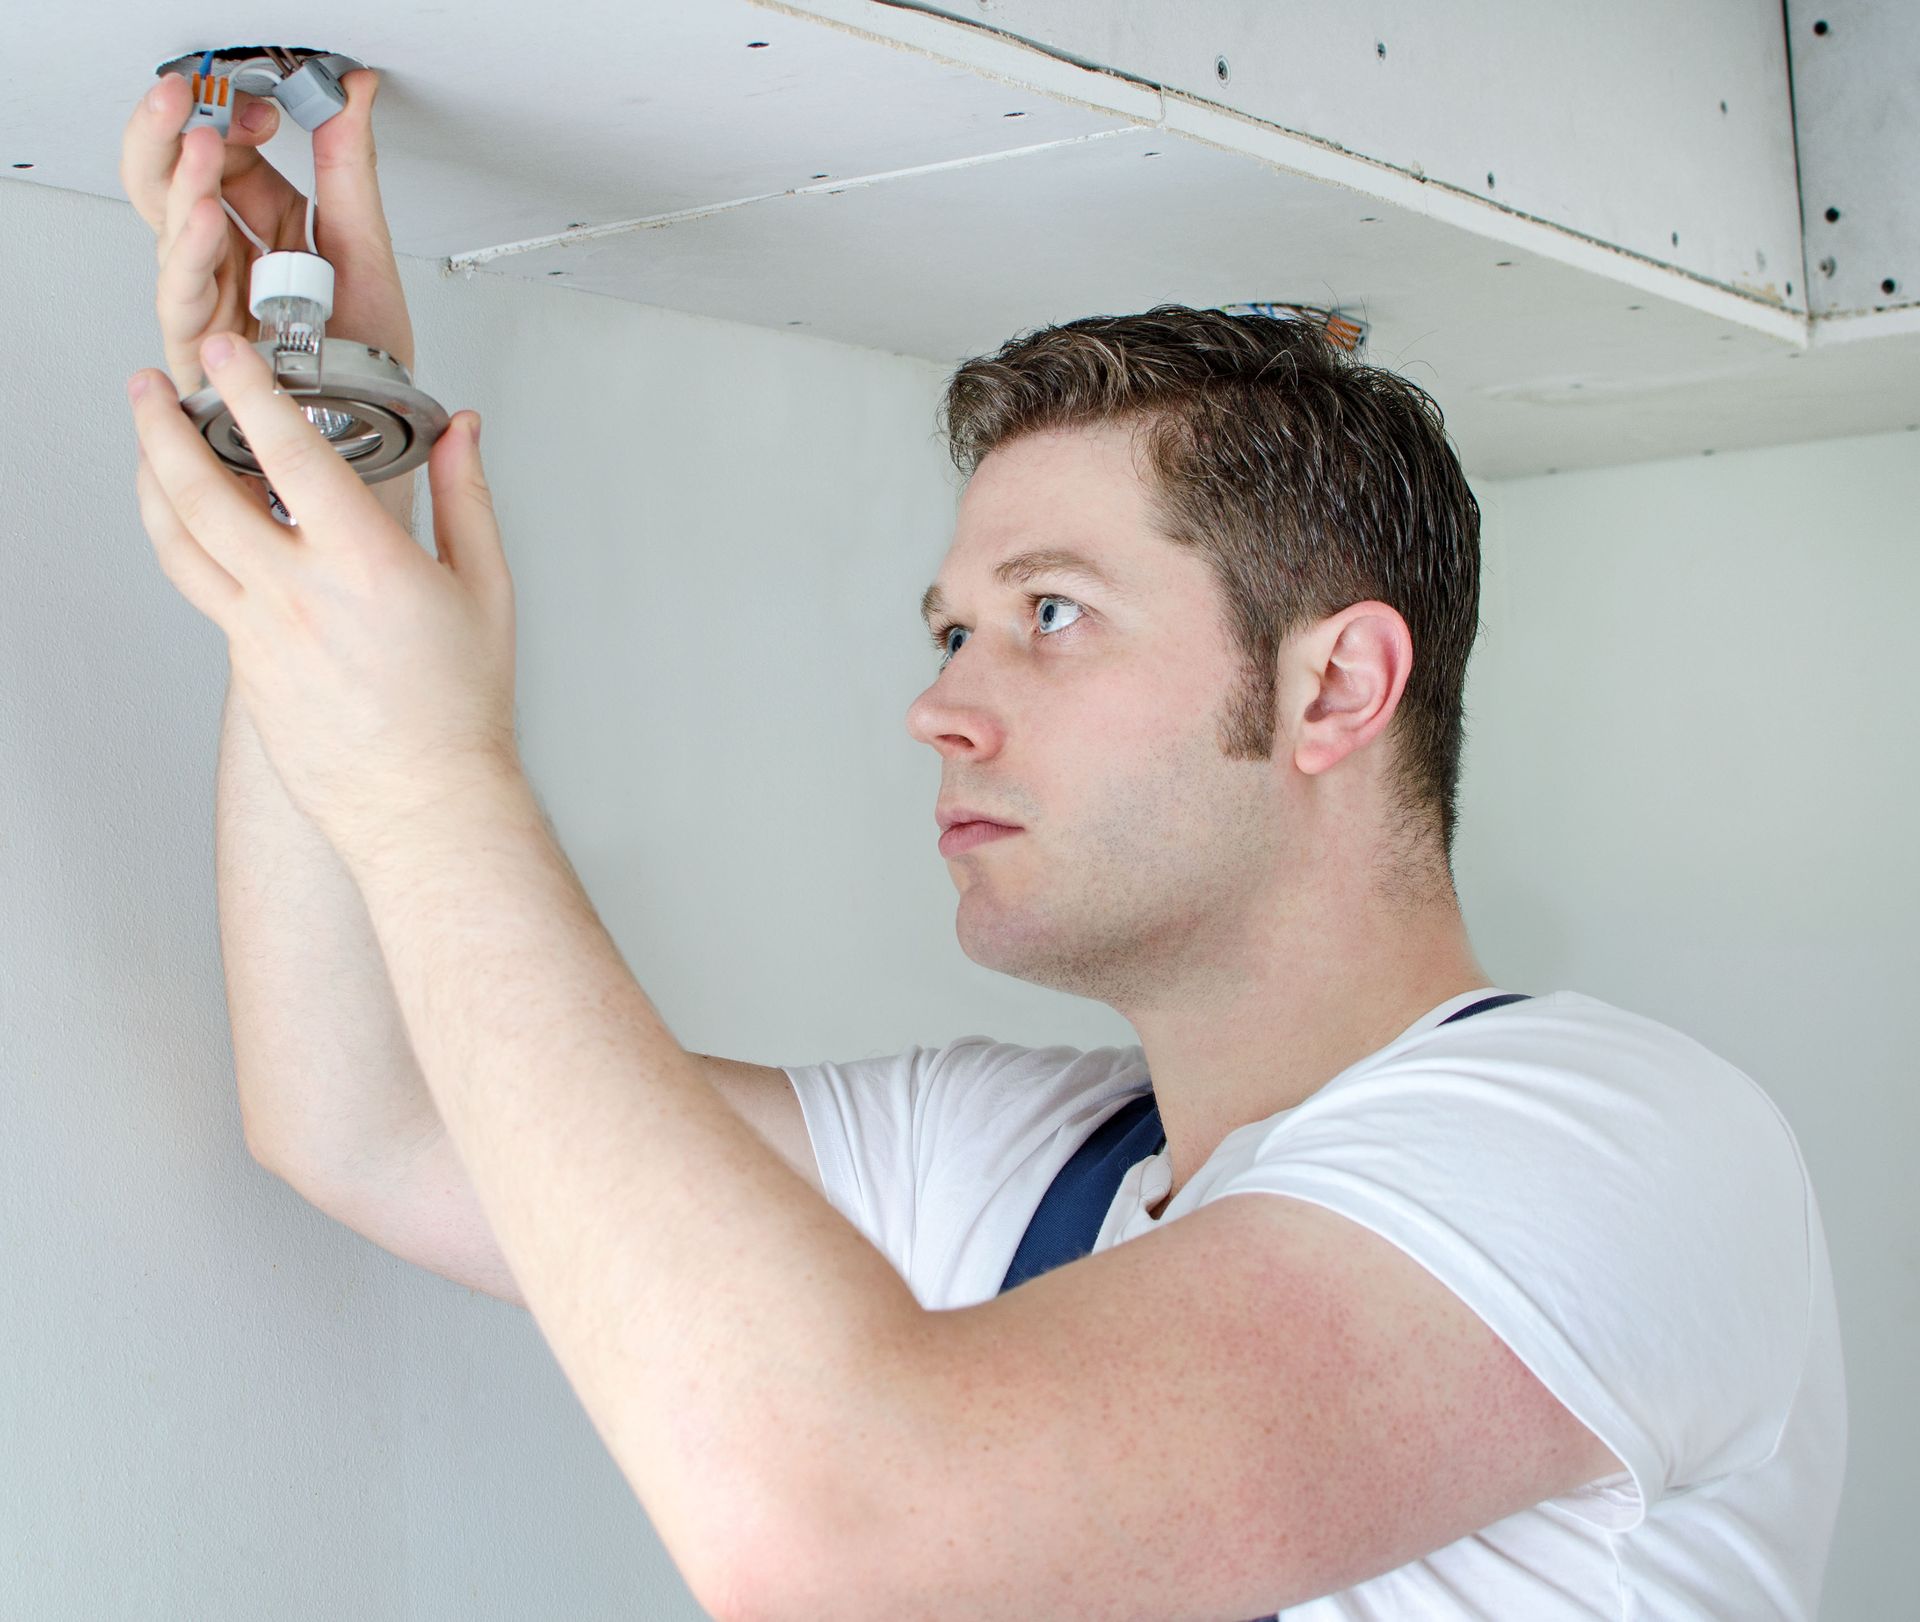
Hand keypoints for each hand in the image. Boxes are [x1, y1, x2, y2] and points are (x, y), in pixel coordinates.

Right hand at [119, 66, 414, 407]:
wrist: (374, 450)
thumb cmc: (371, 377)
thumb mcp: (367, 255)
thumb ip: (351, 172)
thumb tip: (354, 95)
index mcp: (273, 238)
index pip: (228, 163)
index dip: (232, 126)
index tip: (259, 105)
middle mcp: (237, 268)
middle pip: (178, 188)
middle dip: (175, 139)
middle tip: (188, 102)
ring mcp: (216, 307)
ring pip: (172, 234)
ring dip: (180, 186)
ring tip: (197, 148)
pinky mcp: (204, 354)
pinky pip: (185, 300)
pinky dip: (193, 257)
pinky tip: (204, 223)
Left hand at [127, 333, 518, 864]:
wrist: (424, 801)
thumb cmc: (459, 710)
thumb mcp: (487, 590)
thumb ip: (467, 499)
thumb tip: (462, 435)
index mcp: (363, 564)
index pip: (289, 452)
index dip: (249, 389)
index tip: (228, 352)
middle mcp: (298, 595)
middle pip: (198, 490)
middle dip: (162, 424)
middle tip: (152, 385)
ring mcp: (258, 634)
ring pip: (175, 542)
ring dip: (148, 480)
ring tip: (146, 443)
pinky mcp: (242, 667)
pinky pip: (199, 591)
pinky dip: (184, 543)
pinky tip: (190, 525)